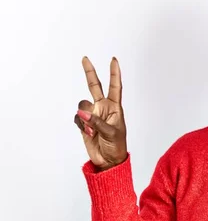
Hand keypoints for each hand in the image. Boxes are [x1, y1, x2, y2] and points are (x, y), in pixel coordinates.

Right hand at [74, 56, 127, 170]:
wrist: (108, 161)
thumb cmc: (117, 146)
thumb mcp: (111, 133)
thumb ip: (97, 121)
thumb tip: (83, 112)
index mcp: (115, 108)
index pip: (115, 87)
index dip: (114, 73)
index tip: (113, 60)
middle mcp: (103, 108)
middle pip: (95, 87)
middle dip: (90, 73)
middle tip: (85, 59)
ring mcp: (93, 115)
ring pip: (82, 106)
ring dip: (86, 118)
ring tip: (94, 131)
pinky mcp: (84, 123)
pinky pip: (77, 118)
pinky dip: (81, 125)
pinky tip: (89, 133)